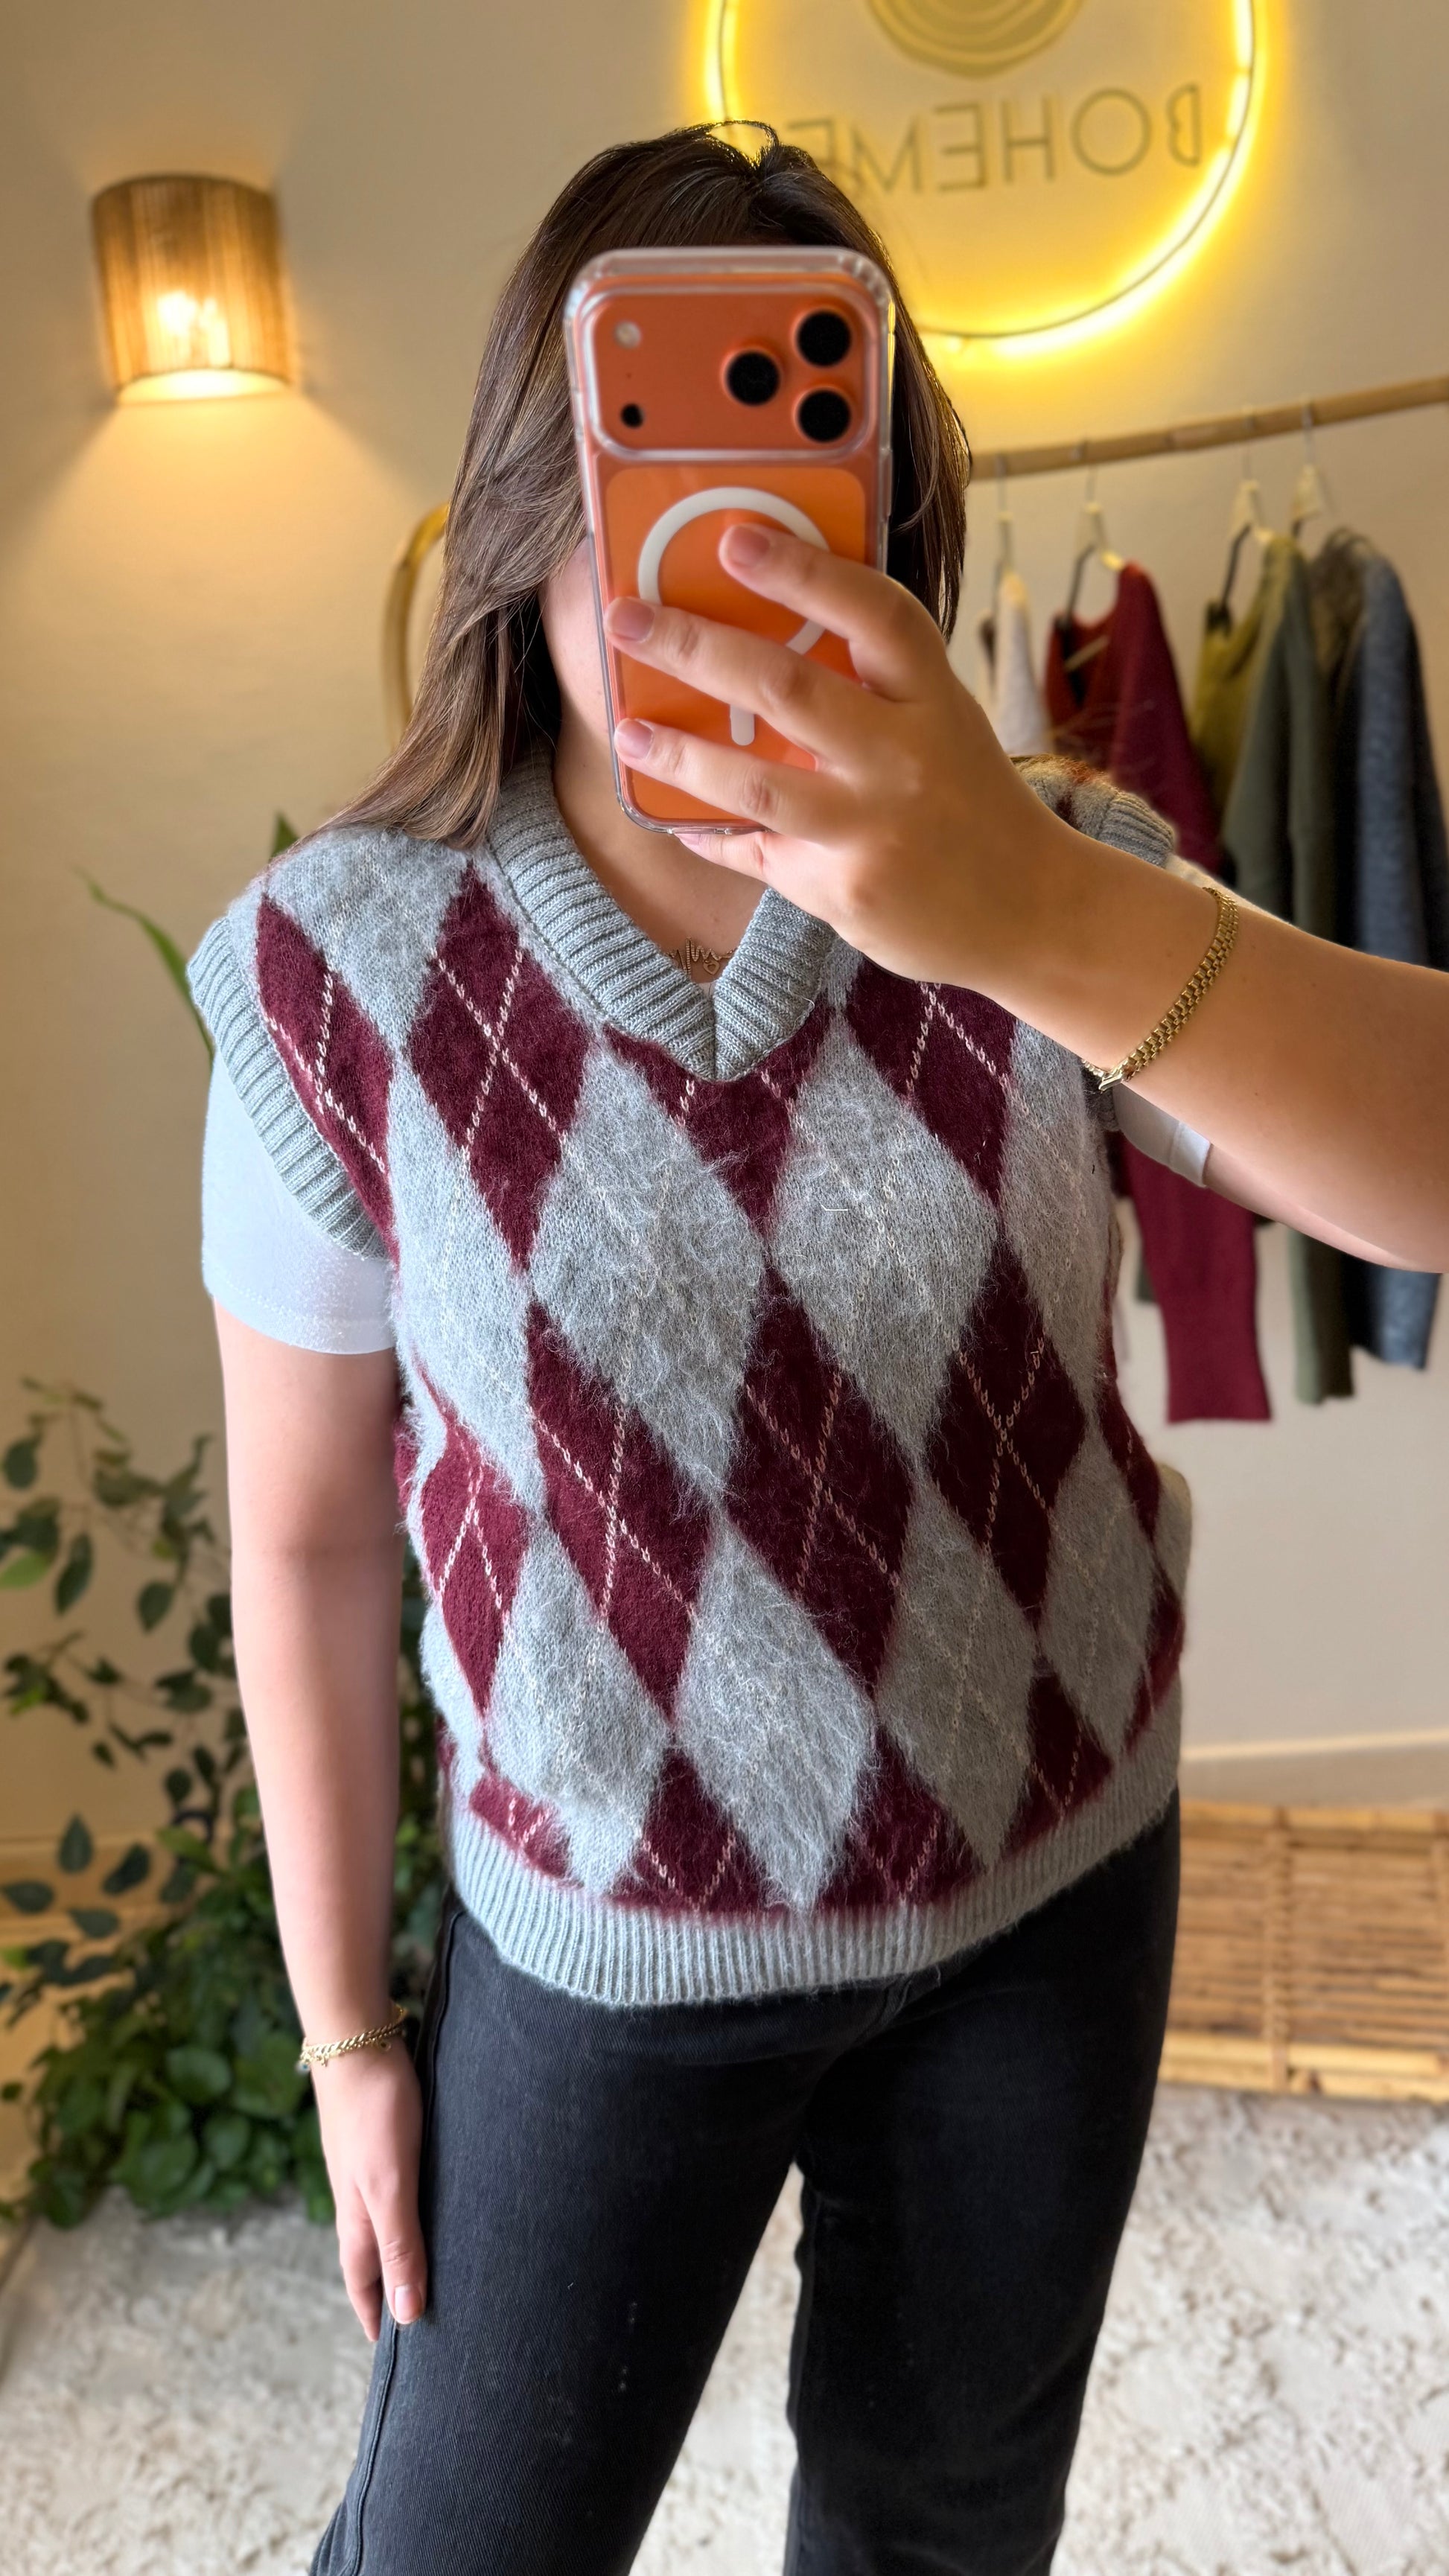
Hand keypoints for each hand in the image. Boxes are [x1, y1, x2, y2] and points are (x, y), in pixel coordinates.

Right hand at [311, 2037, 426, 2340]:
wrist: (357, 2041)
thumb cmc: (375, 2113)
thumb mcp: (391, 2187)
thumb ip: (401, 2246)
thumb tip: (407, 2315)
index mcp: (358, 2219)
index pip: (364, 2283)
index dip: (375, 2316)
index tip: (390, 2349)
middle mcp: (358, 2199)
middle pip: (373, 2257)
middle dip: (390, 2290)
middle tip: (417, 2317)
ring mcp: (367, 2168)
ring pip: (384, 2222)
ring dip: (401, 2249)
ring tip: (431, 2267)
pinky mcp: (381, 2141)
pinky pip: (395, 2190)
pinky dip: (410, 2210)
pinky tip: (432, 2200)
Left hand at [603, 522, 1064, 990]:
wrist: (1033, 912)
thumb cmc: (971, 802)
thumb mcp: (945, 724)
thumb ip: (875, 686)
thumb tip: (763, 632)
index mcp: (935, 698)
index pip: (872, 613)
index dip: (802, 571)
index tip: (734, 537)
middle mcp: (906, 759)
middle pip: (788, 687)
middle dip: (696, 646)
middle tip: (628, 620)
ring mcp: (874, 829)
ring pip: (756, 783)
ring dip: (680, 751)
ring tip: (628, 729)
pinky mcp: (845, 891)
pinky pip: (755, 853)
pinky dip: (707, 831)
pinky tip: (672, 812)